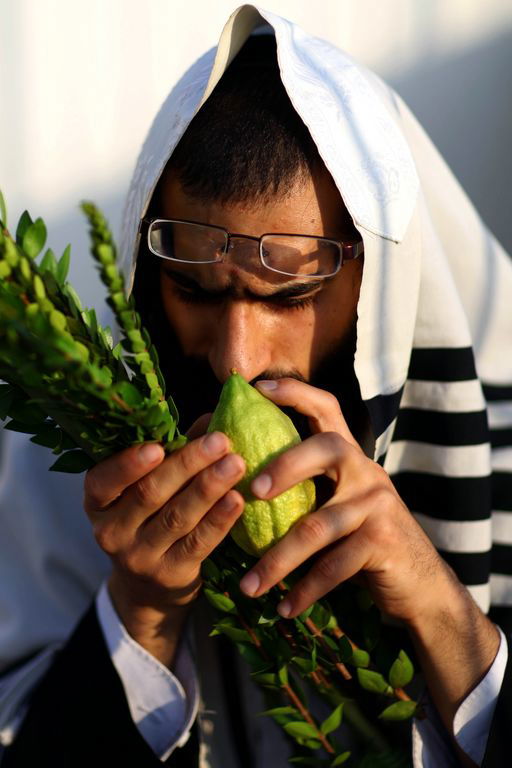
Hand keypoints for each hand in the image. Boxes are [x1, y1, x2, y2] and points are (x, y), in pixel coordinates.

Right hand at [83, 420, 244, 664]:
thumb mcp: (152, 481)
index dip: (129, 465)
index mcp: (98, 499)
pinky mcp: (170, 575)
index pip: (104, 481)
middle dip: (187, 464)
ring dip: (209, 488)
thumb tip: (215, 416)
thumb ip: (177, 449)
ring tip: (236, 464)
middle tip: (220, 442)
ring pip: (176, 517)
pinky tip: (237, 499)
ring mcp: (139, 556)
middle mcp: (111, 530)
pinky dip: (218, 519)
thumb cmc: (152, 514)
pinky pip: (198, 543)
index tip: (158, 447)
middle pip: (149, 493)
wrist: (148, 585)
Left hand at [239, 377, 450, 624]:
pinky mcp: (384, 541)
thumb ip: (306, 491)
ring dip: (278, 560)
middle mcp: (366, 472)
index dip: (294, 393)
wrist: (419, 585)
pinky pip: (334, 567)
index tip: (258, 388)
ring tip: (247, 586)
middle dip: (285, 465)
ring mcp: (378, 505)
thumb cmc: (361, 542)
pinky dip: (304, 591)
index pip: (327, 409)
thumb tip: (238, 486)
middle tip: (250, 491)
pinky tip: (282, 608)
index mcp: (350, 458)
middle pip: (326, 448)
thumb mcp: (337, 507)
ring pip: (318, 526)